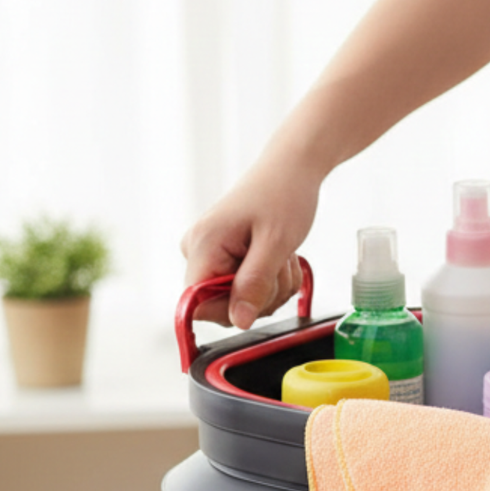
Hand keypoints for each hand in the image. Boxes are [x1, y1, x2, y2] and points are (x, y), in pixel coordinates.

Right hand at [180, 161, 320, 328]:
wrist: (291, 169)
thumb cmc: (283, 194)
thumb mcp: (276, 244)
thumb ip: (254, 284)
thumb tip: (239, 321)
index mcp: (202, 245)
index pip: (198, 305)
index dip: (232, 308)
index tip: (259, 290)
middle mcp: (199, 251)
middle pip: (223, 305)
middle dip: (261, 295)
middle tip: (279, 265)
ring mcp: (211, 255)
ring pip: (240, 299)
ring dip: (271, 286)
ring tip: (281, 255)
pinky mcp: (225, 257)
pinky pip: (246, 288)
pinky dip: (270, 279)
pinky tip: (277, 256)